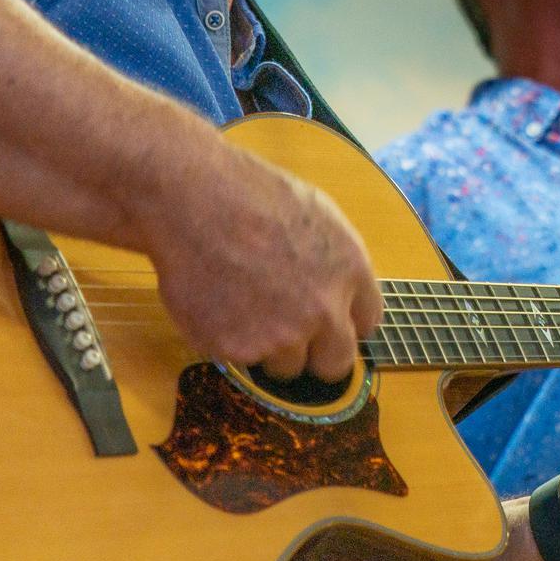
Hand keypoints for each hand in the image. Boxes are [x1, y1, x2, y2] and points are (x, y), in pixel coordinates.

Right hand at [139, 143, 381, 381]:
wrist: (191, 201)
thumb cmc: (249, 194)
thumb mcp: (317, 214)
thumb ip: (336, 263)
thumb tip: (340, 294)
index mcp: (349, 271)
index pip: (367, 323)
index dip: (346, 322)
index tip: (330, 322)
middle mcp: (323, 310)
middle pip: (336, 363)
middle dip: (317, 354)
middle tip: (292, 335)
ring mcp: (280, 335)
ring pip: (286, 366)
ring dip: (269, 346)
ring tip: (242, 302)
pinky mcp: (237, 350)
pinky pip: (240, 360)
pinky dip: (229, 339)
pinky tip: (217, 302)